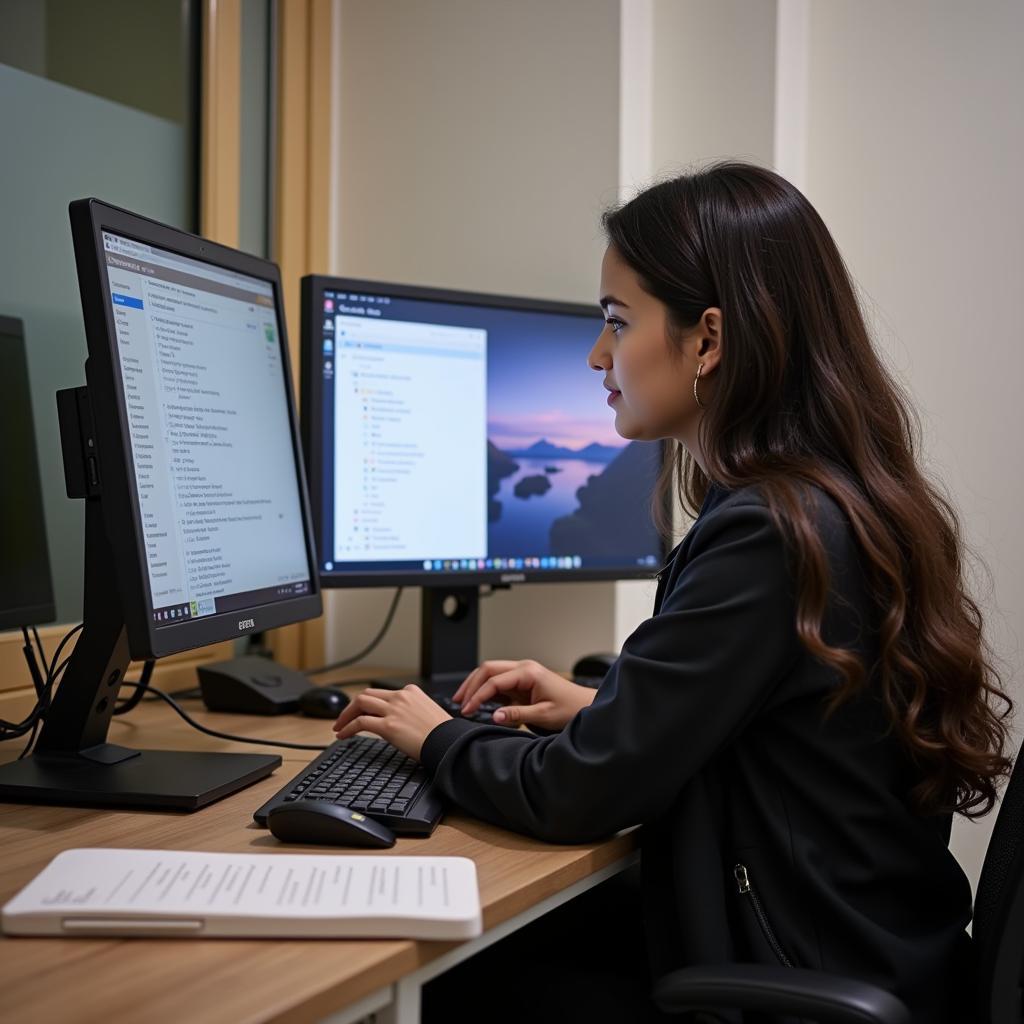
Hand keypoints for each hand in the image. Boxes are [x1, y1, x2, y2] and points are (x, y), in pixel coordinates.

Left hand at [332, 685, 450, 759]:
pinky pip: (360, 723)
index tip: (360, 711)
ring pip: (360, 703)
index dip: (367, 703)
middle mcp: (400, 697)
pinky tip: (343, 735)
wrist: (449, 742)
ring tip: (339, 726)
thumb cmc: (443, 733)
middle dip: (352, 706)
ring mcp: (393, 710)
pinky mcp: (388, 726)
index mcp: (411, 691)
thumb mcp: (427, 712)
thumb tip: (398, 721)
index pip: (382, 692)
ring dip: (346, 715)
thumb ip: (410, 711)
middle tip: (344, 718)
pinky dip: (348, 728)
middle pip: (367, 694)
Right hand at [453, 659, 596, 730]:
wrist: (585, 706)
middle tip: (459, 703)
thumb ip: (517, 714)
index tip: (467, 710)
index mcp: (528, 672)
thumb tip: (494, 716)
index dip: (477, 695)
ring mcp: (522, 674)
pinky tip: (478, 702)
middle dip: (471, 685)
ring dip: (476, 686)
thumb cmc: (570, 708)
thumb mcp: (543, 715)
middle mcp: (523, 668)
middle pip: (487, 670)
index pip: (493, 680)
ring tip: (462, 701)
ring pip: (491, 673)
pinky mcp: (522, 682)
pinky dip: (486, 691)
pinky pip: (499, 683)